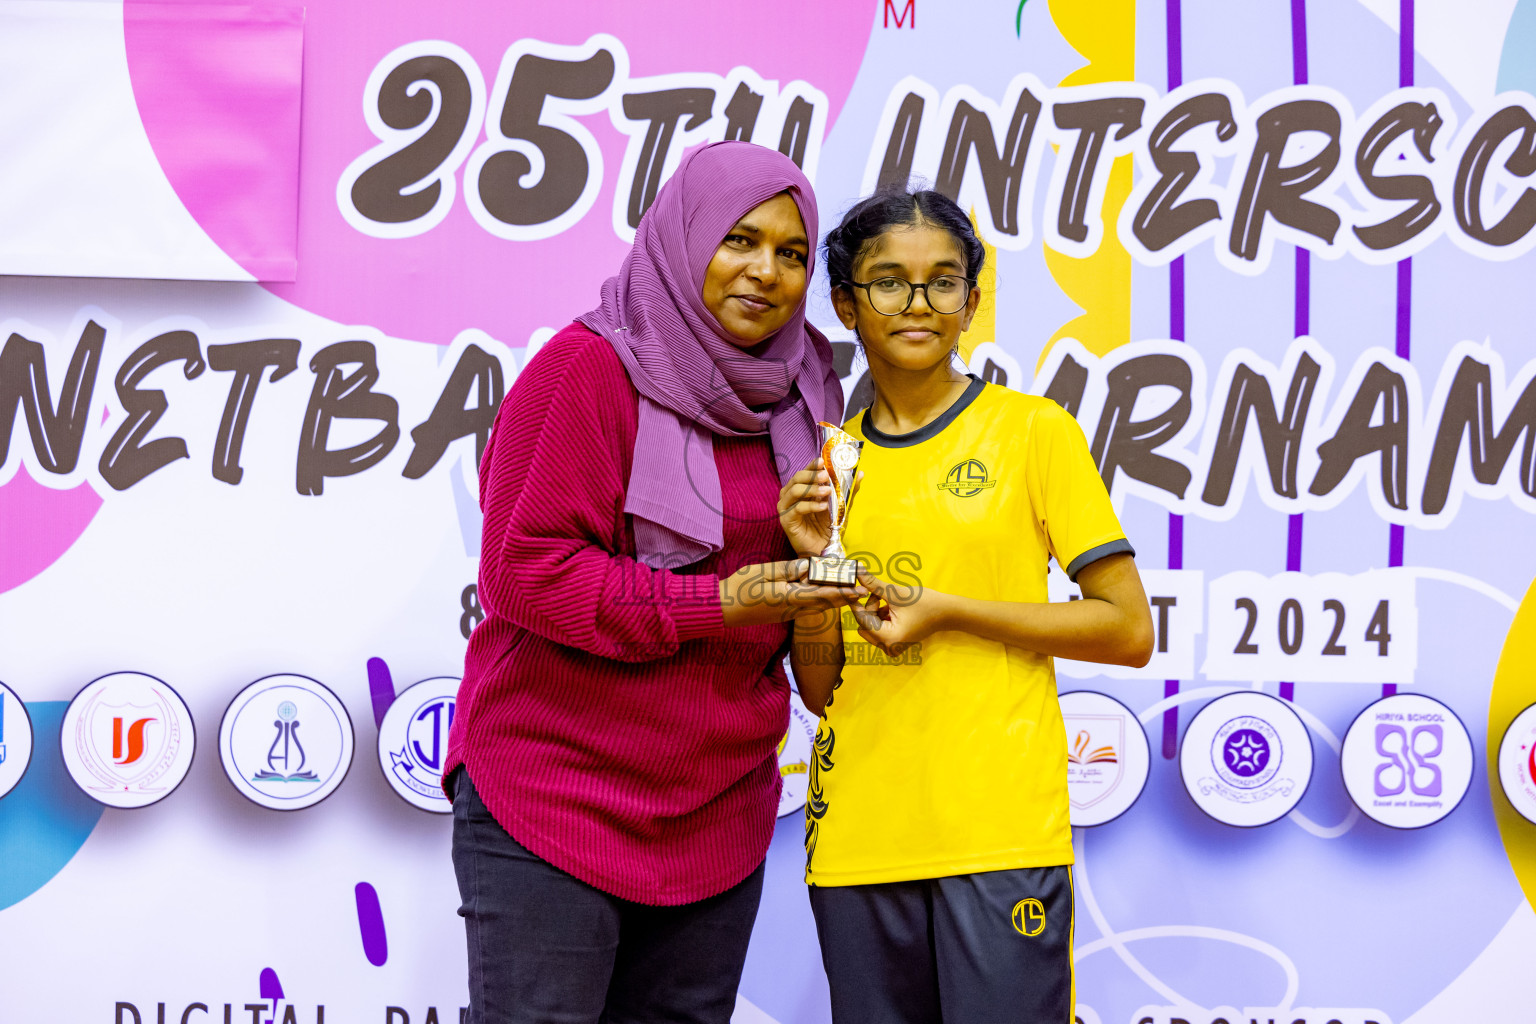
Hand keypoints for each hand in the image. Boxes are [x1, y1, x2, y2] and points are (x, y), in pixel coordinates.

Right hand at [720, 559, 866, 627]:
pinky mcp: (783, 614)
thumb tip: (809, 566)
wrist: (723, 610)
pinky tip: (825, 595)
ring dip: (834, 600)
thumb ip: (788, 569)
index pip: (822, 594)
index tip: (859, 589)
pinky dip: (820, 600)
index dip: (843, 592)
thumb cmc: (740, 588)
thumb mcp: (763, 572)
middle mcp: (792, 609)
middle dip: (844, 597)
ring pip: (818, 606)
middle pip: (825, 603)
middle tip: (862, 590)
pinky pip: (808, 607)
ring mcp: (788, 613)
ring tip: (850, 592)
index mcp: (789, 597)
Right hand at [777, 458, 861, 558]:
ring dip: (811, 489)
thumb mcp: (841, 506)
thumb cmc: (829, 526)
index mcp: (802, 489)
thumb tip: (860, 473)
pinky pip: (796, 508)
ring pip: (794, 491)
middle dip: (812, 475)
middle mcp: (790, 496)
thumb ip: (848, 490)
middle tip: (826, 476)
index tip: (823, 461)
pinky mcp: (786, 520)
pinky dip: (811, 505)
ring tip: (827, 491)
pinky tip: (823, 506)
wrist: (823, 548)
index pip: (805, 472)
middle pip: (796, 478)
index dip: (812, 465)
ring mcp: (786, 508)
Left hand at [847, 571, 948, 659]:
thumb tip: (857, 571)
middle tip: (882, 596)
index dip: (857, 603)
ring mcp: (891, 647)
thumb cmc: (925, 603)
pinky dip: (881, 617)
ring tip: (890, 601)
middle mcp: (888, 648)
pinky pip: (878, 629)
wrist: (946, 613)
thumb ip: (873, 584)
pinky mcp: (894, 644)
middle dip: (869, 609)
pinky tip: (893, 609)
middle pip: (864, 625)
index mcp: (889, 639)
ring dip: (875, 612)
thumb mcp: (896, 593)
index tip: (856, 588)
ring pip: (869, 627)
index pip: (862, 620)